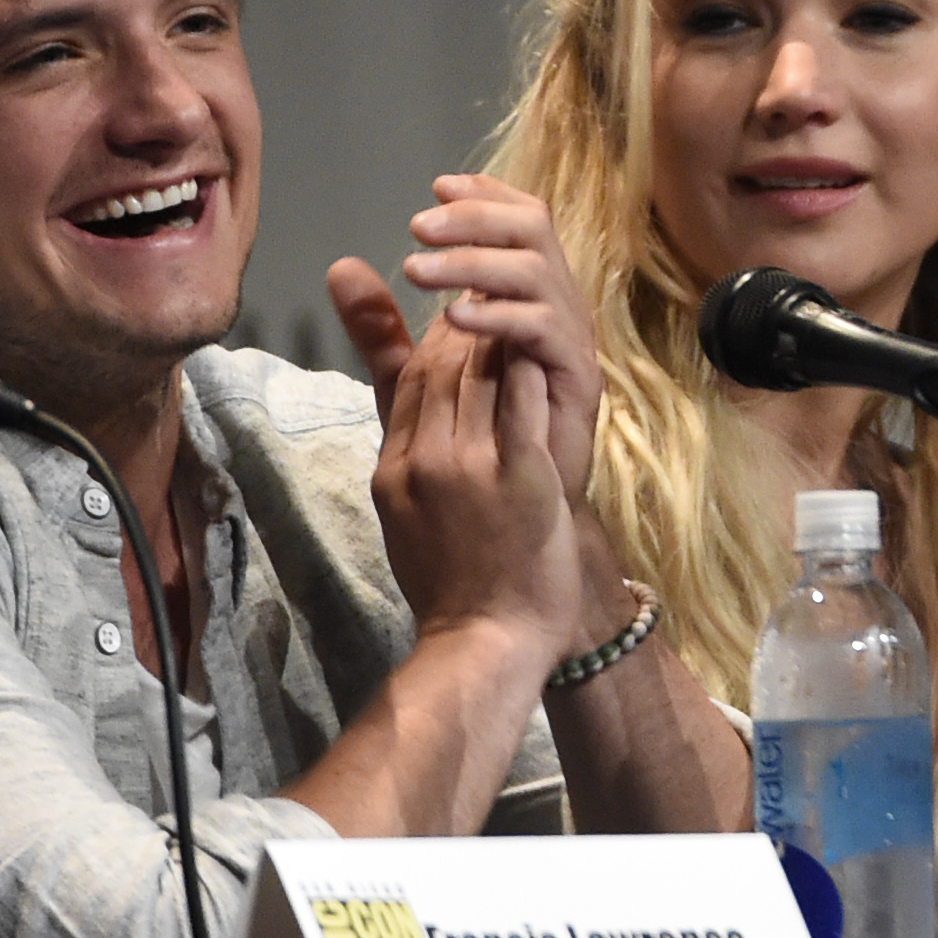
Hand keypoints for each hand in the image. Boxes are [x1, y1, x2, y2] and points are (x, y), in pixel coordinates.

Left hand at [331, 175, 599, 501]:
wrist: (516, 520)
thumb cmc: (475, 445)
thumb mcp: (414, 379)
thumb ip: (382, 329)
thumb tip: (340, 268)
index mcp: (526, 296)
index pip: (521, 220)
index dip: (485, 195)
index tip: (437, 185)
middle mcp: (556, 308)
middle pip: (534, 230)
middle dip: (474, 219)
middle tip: (419, 227)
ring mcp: (570, 342)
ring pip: (536, 272)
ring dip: (474, 263)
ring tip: (418, 270)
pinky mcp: (577, 379)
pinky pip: (543, 329)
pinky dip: (498, 315)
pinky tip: (452, 316)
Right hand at [366, 303, 579, 660]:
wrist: (485, 641)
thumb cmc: (452, 584)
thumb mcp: (405, 514)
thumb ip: (404, 458)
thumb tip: (399, 425)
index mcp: (394, 468)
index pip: (410, 379)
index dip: (437, 337)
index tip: (462, 314)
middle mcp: (425, 460)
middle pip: (442, 368)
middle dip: (468, 325)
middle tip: (496, 295)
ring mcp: (471, 468)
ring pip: (479, 375)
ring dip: (499, 335)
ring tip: (524, 308)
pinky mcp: (520, 477)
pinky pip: (523, 405)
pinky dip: (529, 368)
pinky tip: (543, 345)